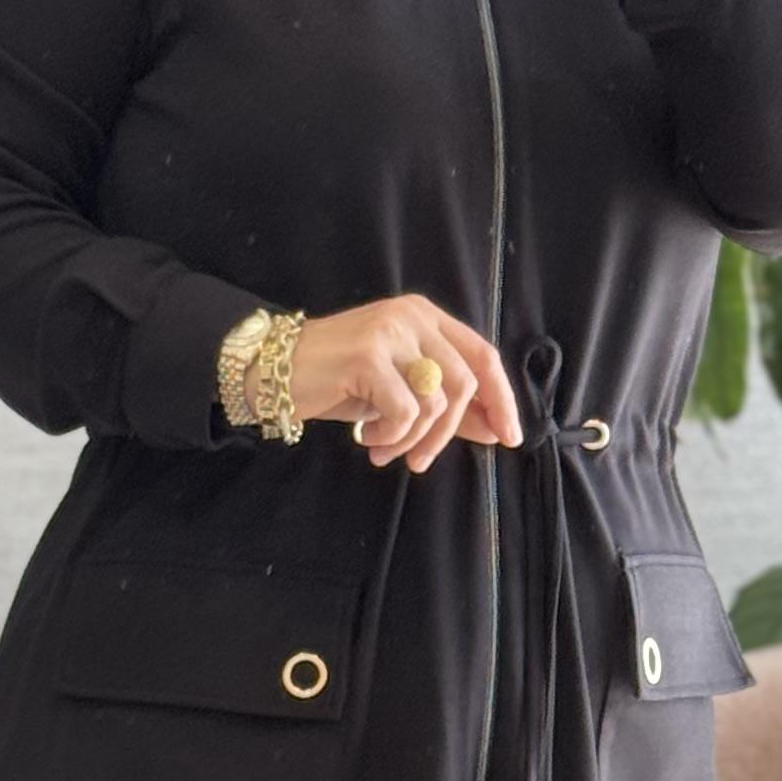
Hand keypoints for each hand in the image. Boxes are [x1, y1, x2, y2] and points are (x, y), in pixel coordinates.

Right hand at [289, 298, 522, 471]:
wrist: (272, 371)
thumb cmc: (336, 381)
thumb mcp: (397, 390)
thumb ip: (445, 403)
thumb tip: (496, 429)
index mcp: (424, 317)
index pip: (482, 355)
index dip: (502, 399)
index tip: (509, 437)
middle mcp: (412, 317)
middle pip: (465, 383)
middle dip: (450, 433)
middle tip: (423, 463)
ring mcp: (390, 333)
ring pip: (436, 401)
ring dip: (414, 440)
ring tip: (385, 451)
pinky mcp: (369, 356)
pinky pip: (405, 411)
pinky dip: (391, 436)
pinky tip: (367, 439)